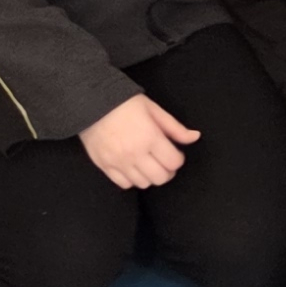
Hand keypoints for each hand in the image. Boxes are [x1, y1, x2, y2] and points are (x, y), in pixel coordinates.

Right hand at [79, 91, 198, 191]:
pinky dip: (132, 179)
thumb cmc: (124, 103)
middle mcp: (135, 153)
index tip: (174, 153)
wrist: (90, 102)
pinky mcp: (105, 166)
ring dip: (150, 176)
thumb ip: (175, 127)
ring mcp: (118, 162)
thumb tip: (195, 137)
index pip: (174, 162)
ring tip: (148, 164)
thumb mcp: (153, 109)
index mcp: (150, 137)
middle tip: (164, 161)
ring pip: (144, 184)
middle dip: (167, 171)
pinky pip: (124, 184)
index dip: (178, 159)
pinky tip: (132, 167)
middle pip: (161, 178)